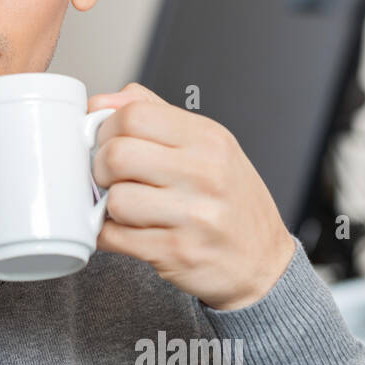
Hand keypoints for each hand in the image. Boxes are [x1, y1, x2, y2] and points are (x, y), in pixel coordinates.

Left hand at [88, 83, 296, 310]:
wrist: (263, 262)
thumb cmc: (230, 201)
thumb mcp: (207, 146)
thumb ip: (154, 115)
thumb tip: (101, 102)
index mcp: (208, 139)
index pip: (133, 114)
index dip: (106, 129)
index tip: (108, 143)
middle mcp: (204, 173)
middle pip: (116, 155)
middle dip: (101, 169)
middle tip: (112, 179)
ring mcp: (193, 215)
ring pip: (115, 199)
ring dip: (109, 208)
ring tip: (128, 209)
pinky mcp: (176, 252)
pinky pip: (115, 237)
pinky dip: (108, 235)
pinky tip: (127, 232)